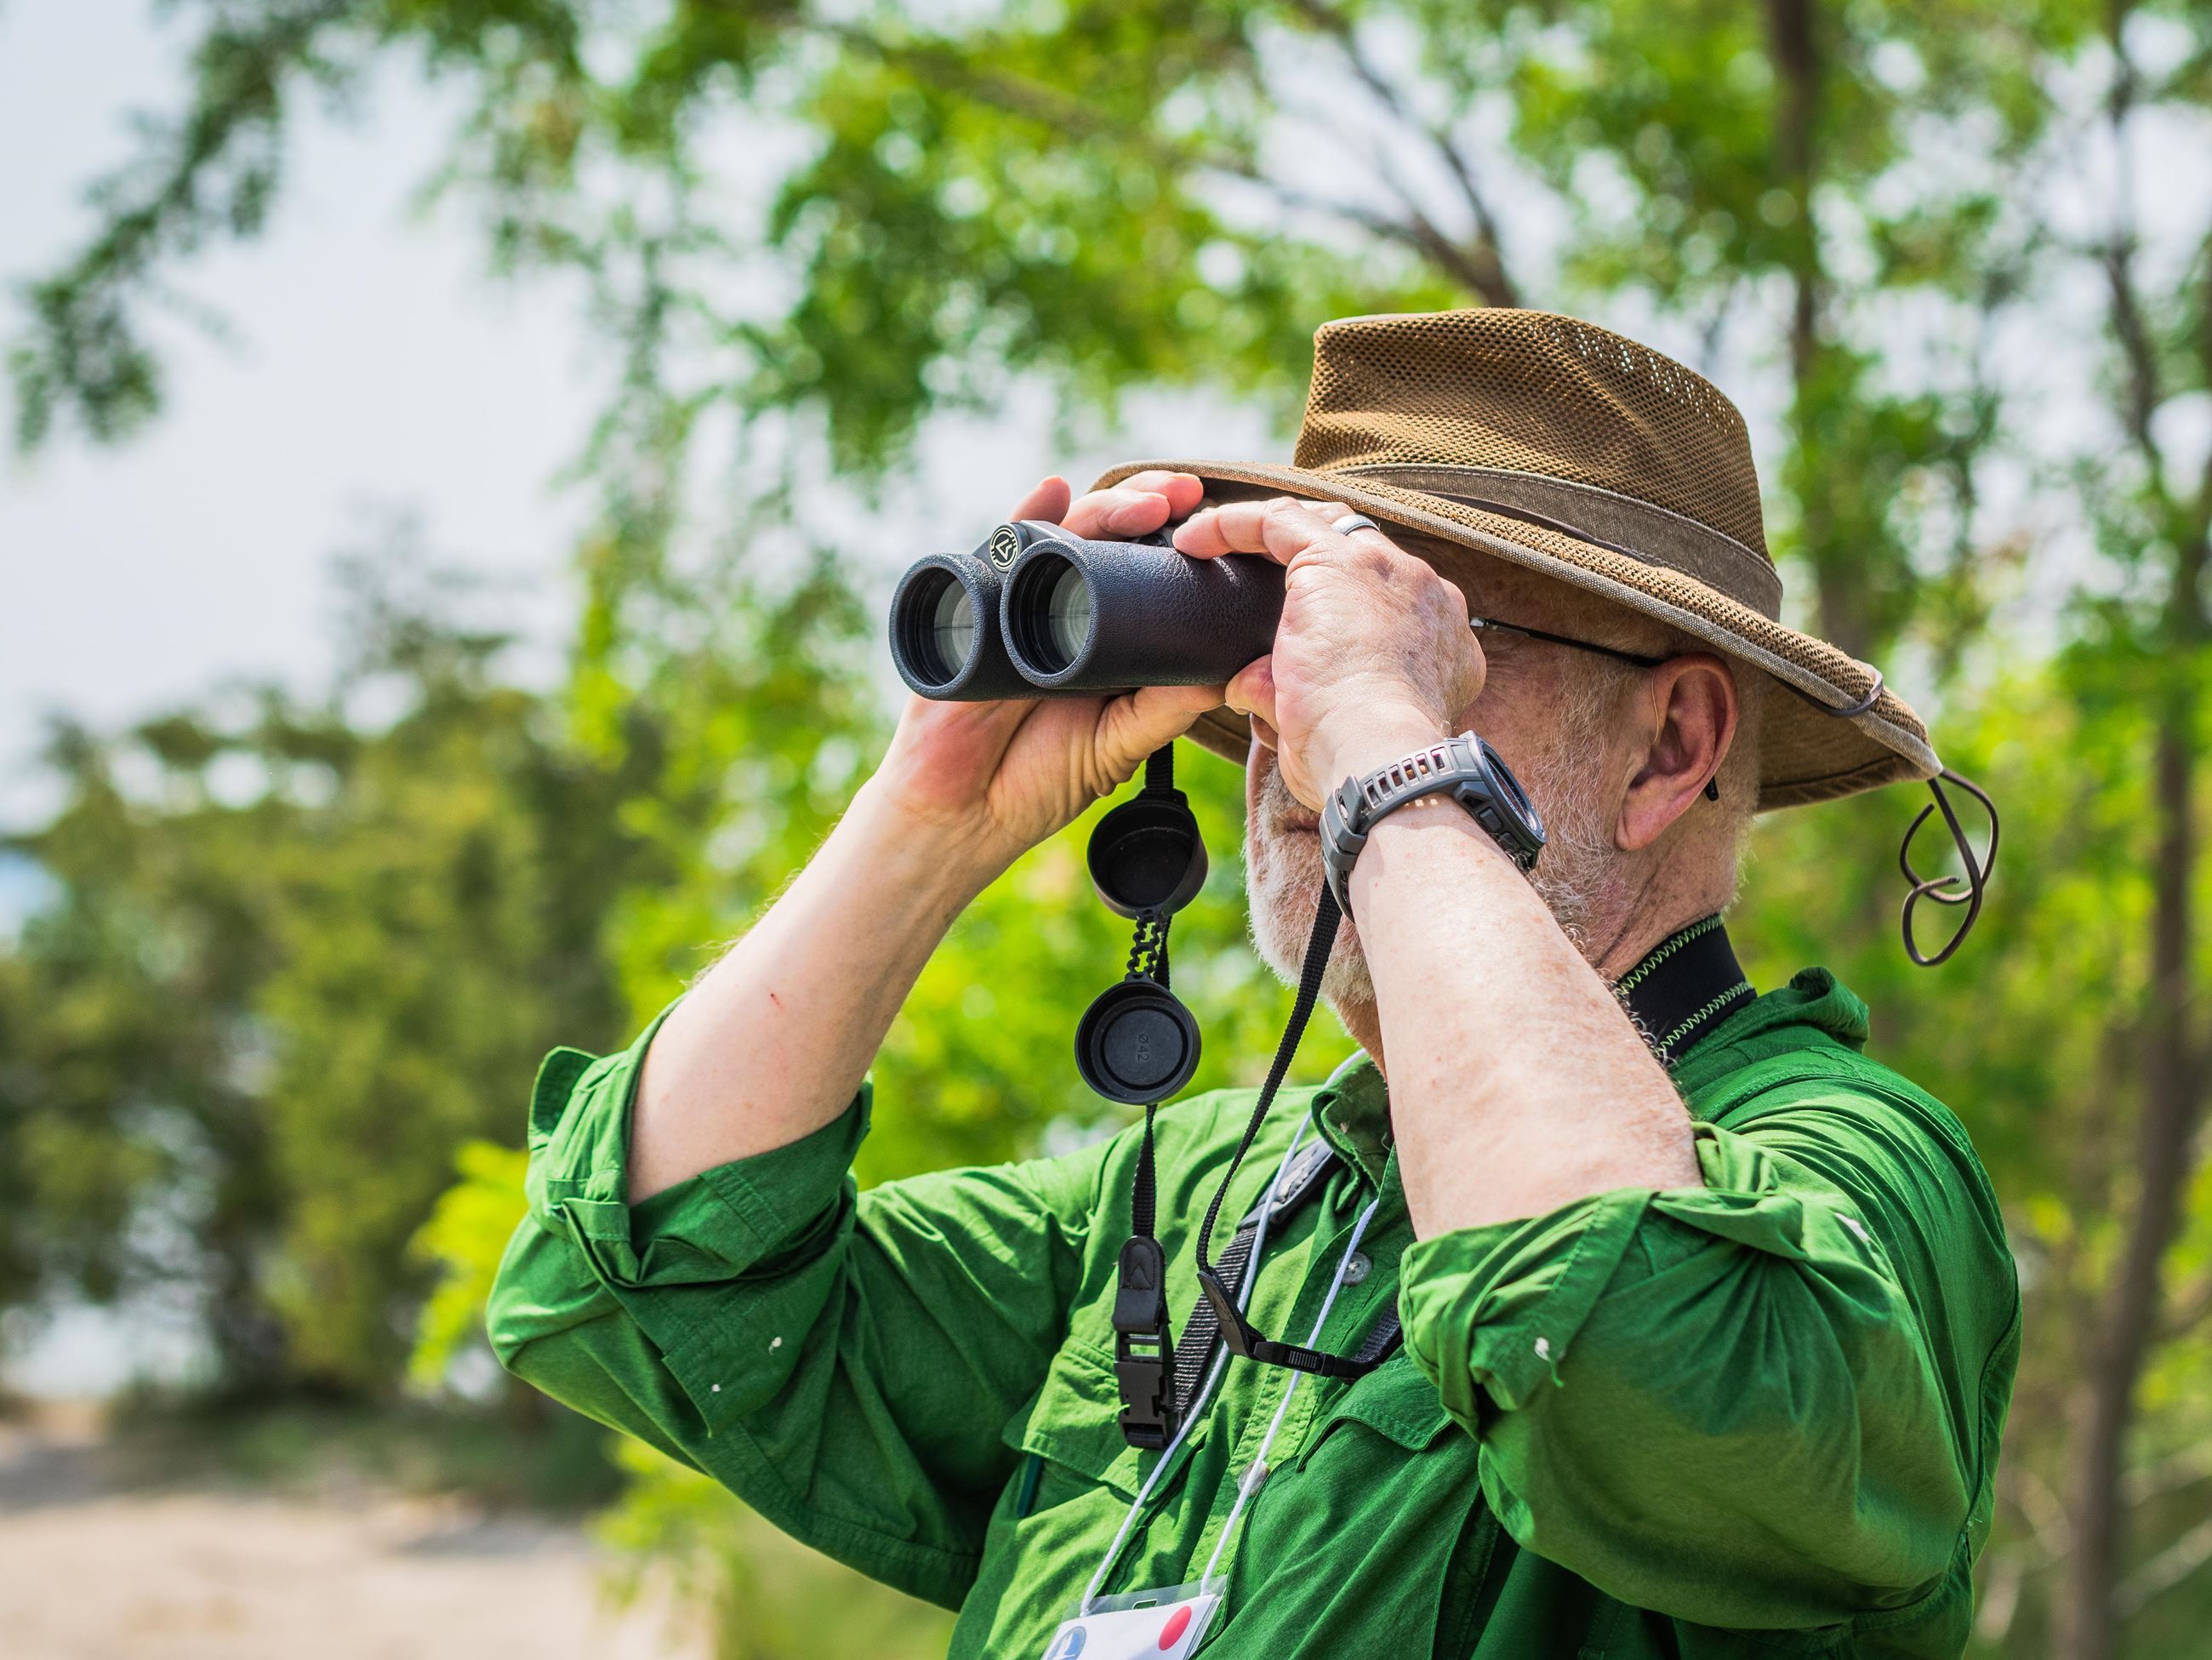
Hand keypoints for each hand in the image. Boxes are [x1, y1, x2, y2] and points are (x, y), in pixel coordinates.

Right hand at [870, 471, 1227, 879]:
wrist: (963, 814)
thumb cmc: (1038, 781)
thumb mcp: (1119, 743)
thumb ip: (1165, 707)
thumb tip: (1226, 669)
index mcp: (1104, 635)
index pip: (1144, 570)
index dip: (1179, 543)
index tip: (1220, 525)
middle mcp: (1063, 610)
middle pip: (1109, 538)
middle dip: (1149, 506)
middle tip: (1187, 495)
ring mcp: (1019, 603)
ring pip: (1065, 536)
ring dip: (1106, 509)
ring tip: (1146, 503)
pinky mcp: (975, 607)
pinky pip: (999, 550)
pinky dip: (1025, 516)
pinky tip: (1053, 491)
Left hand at [1172, 497, 1483, 806]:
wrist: (1378, 758)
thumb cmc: (1358, 763)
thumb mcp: (1332, 729)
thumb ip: (1289, 697)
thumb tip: (1245, 686)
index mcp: (1441, 640)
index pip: (1389, 599)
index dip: (1345, 602)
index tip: (1300, 623)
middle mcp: (1425, 593)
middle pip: (1361, 550)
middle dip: (1310, 554)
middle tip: (1257, 569)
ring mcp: (1386, 571)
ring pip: (1323, 526)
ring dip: (1269, 535)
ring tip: (1215, 546)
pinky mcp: (1337, 561)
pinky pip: (1278, 522)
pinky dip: (1231, 525)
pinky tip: (1192, 541)